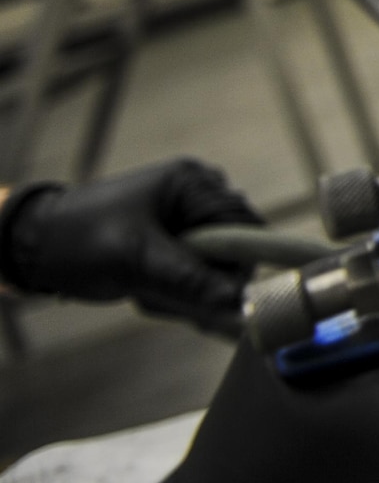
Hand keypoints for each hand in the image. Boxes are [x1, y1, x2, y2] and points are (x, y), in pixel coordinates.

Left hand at [0, 159, 261, 333]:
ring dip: (185, 288)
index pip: (244, 225)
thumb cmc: (77, 241)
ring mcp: (183, 215)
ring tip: (144, 290)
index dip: (235, 264)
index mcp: (191, 183)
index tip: (215, 296)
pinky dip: (175, 289)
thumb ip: (189, 279)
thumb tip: (237, 299)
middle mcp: (194, 194)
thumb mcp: (134, 260)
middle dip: (203, 279)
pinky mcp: (171, 238)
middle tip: (162, 294)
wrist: (30, 248)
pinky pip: (194, 272)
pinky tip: (145, 290)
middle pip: (231, 248)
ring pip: (213, 265)